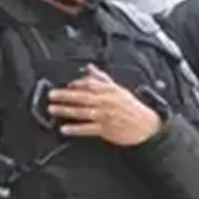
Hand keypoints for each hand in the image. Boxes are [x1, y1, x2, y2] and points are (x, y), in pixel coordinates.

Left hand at [46, 65, 162, 146]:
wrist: (147, 125)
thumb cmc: (132, 107)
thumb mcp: (118, 89)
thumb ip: (101, 78)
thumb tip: (89, 68)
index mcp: (109, 90)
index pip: (90, 84)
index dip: (77, 84)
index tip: (66, 85)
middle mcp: (106, 102)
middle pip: (82, 97)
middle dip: (65, 96)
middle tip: (51, 96)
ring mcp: (105, 116)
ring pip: (82, 112)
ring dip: (66, 111)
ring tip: (53, 109)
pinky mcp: (106, 130)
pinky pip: (88, 129)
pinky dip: (76, 129)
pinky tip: (65, 129)